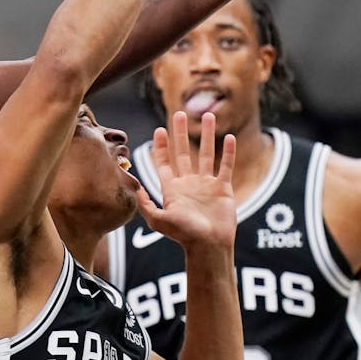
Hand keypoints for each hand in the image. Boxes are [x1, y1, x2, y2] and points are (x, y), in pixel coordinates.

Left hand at [139, 111, 236, 249]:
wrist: (208, 246)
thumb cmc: (183, 235)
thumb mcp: (158, 219)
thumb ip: (144, 202)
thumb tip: (130, 184)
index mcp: (172, 188)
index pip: (164, 162)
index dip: (161, 146)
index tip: (160, 129)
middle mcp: (188, 183)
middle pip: (184, 152)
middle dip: (181, 133)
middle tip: (180, 113)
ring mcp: (206, 185)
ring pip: (206, 154)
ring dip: (207, 135)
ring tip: (209, 115)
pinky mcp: (223, 189)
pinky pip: (226, 166)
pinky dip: (228, 152)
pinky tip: (229, 137)